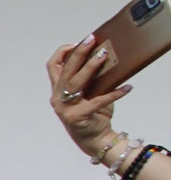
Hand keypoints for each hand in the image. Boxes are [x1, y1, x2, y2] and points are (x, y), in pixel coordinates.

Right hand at [48, 36, 131, 156]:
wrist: (94, 139)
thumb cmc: (92, 114)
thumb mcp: (88, 93)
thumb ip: (89, 79)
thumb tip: (104, 57)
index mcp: (58, 90)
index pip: (52, 66)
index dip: (63, 52)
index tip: (78, 43)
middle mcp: (58, 98)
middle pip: (64, 70)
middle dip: (79, 52)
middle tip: (92, 40)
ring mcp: (65, 108)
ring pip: (76, 82)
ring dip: (90, 67)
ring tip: (104, 56)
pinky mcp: (78, 117)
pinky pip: (98, 101)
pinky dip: (115, 93)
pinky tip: (127, 88)